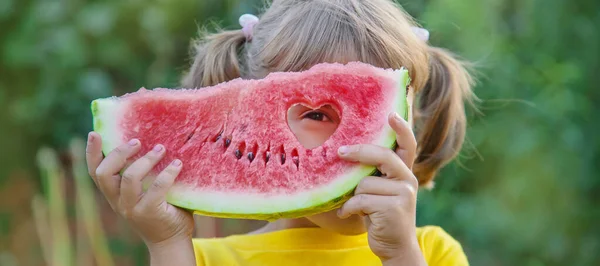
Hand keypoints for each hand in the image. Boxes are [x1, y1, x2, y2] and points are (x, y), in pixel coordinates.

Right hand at [85, 132, 194, 246]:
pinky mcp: (150, 212)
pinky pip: (157, 186)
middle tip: (137, 141)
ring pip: (129, 178)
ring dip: (146, 159)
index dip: (91, 153)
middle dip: (119, 153)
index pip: (95, 172)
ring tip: (161, 148)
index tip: (94, 133)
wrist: (170, 241)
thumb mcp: (143, 191)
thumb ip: (140, 173)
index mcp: (113, 194)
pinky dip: (168, 172)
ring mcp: (132, 208)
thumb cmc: (161, 209)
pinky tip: (177, 164)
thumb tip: (152, 139)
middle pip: (105, 173)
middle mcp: (117, 202)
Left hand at [337, 112, 425, 264]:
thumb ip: (374, 173)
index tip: (391, 113)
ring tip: (353, 206)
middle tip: (340, 152)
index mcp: (404, 172)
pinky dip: (349, 209)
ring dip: (353, 196)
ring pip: (365, 183)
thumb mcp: (379, 191)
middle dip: (359, 152)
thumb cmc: (380, 215)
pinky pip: (360, 200)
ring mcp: (404, 194)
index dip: (401, 128)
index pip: (408, 145)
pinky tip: (347, 215)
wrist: (395, 247)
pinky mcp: (394, 208)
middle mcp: (408, 180)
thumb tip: (346, 151)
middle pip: (382, 156)